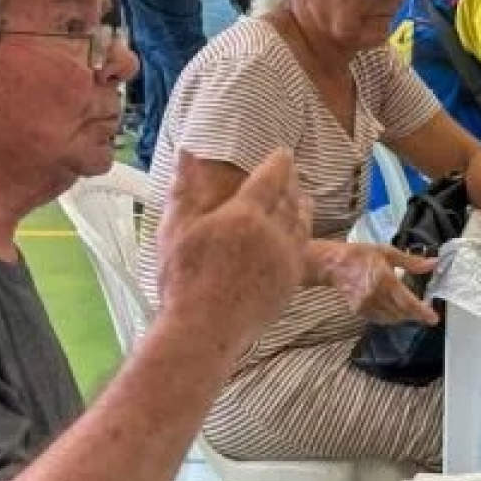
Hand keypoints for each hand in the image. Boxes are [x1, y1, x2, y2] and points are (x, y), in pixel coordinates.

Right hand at [156, 149, 311, 341]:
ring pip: (302, 220)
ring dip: (302, 203)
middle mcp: (273, 231)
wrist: (205, 328)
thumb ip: (184, 189)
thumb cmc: (184, 279)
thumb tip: (187, 152)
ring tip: (301, 195)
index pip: (271, 177)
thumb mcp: (175, 229)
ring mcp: (286, 256)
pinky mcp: (292, 279)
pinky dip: (305, 231)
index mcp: (245, 214)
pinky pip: (305, 247)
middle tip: (291, 171)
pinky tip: (299, 231)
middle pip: (291, 196)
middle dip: (292, 180)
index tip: (284, 153)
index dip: (279, 162)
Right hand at [318, 241, 438, 324]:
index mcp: (384, 280)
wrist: (334, 265)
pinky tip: (393, 308)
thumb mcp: (388, 252)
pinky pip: (379, 319)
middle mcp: (375, 296)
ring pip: (391, 319)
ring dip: (403, 316)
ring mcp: (365, 305)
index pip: (407, 302)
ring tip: (410, 309)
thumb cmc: (361, 255)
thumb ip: (412, 261)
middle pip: (401, 313)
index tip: (434, 318)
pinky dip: (390, 316)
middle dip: (415, 314)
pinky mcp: (358, 311)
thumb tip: (433, 263)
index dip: (422, 312)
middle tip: (424, 311)